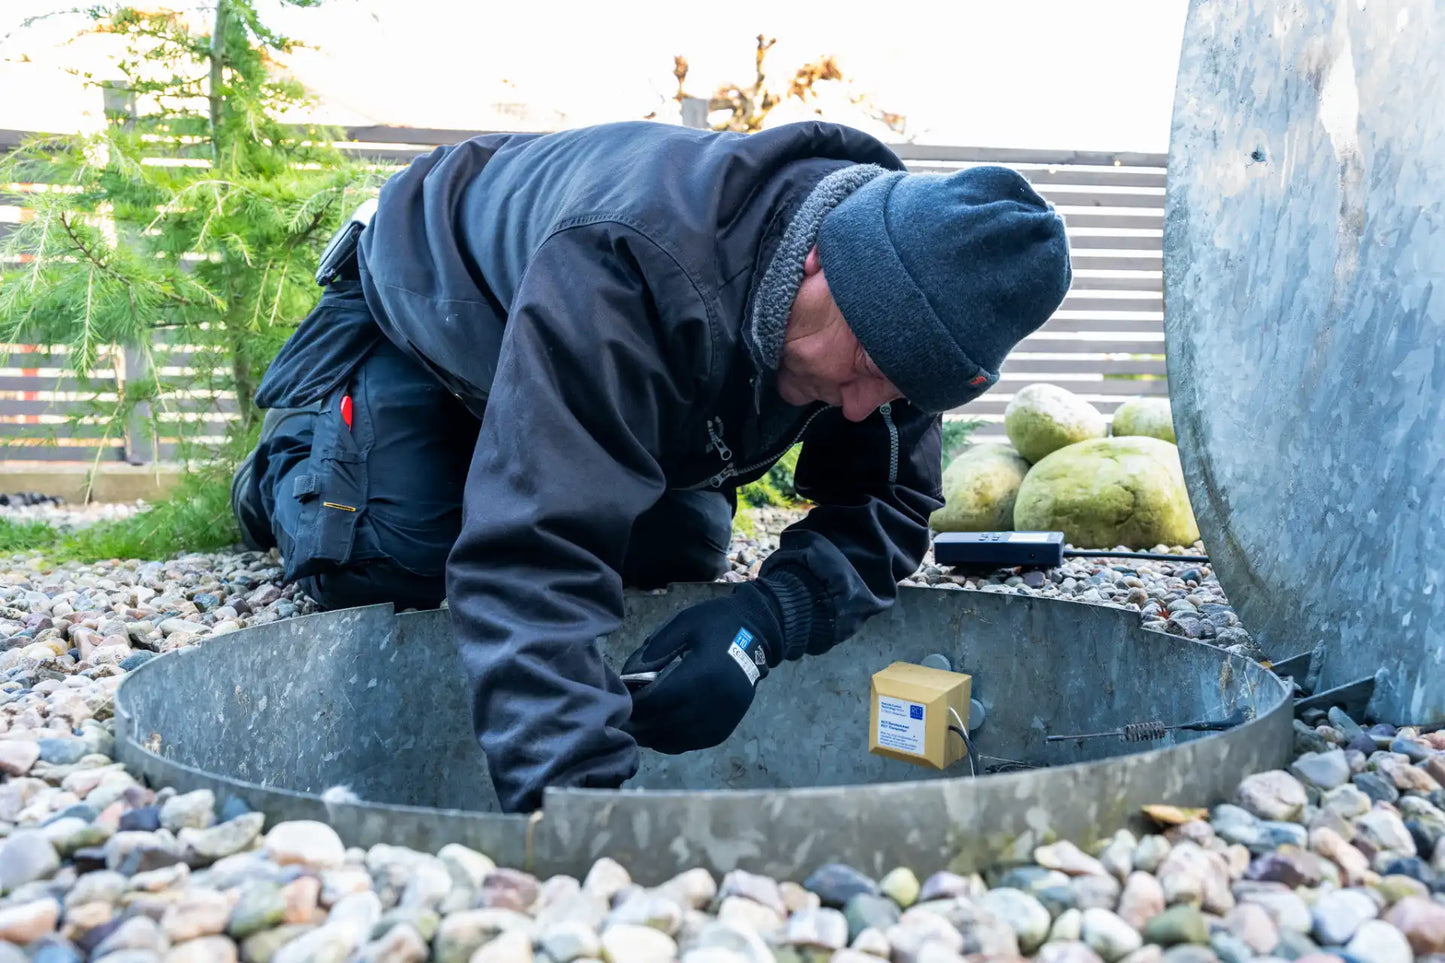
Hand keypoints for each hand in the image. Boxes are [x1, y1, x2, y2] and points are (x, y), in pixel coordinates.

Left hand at [620, 581, 783, 753]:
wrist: (757, 631)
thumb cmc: (715, 623)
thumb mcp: (682, 624)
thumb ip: (654, 651)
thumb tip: (629, 678)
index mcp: (702, 674)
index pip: (659, 701)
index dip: (636, 707)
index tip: (619, 706)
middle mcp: (715, 701)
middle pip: (667, 724)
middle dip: (641, 726)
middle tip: (620, 725)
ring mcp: (725, 716)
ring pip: (681, 739)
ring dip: (655, 738)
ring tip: (636, 732)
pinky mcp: (729, 724)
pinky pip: (697, 742)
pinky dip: (675, 742)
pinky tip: (660, 736)